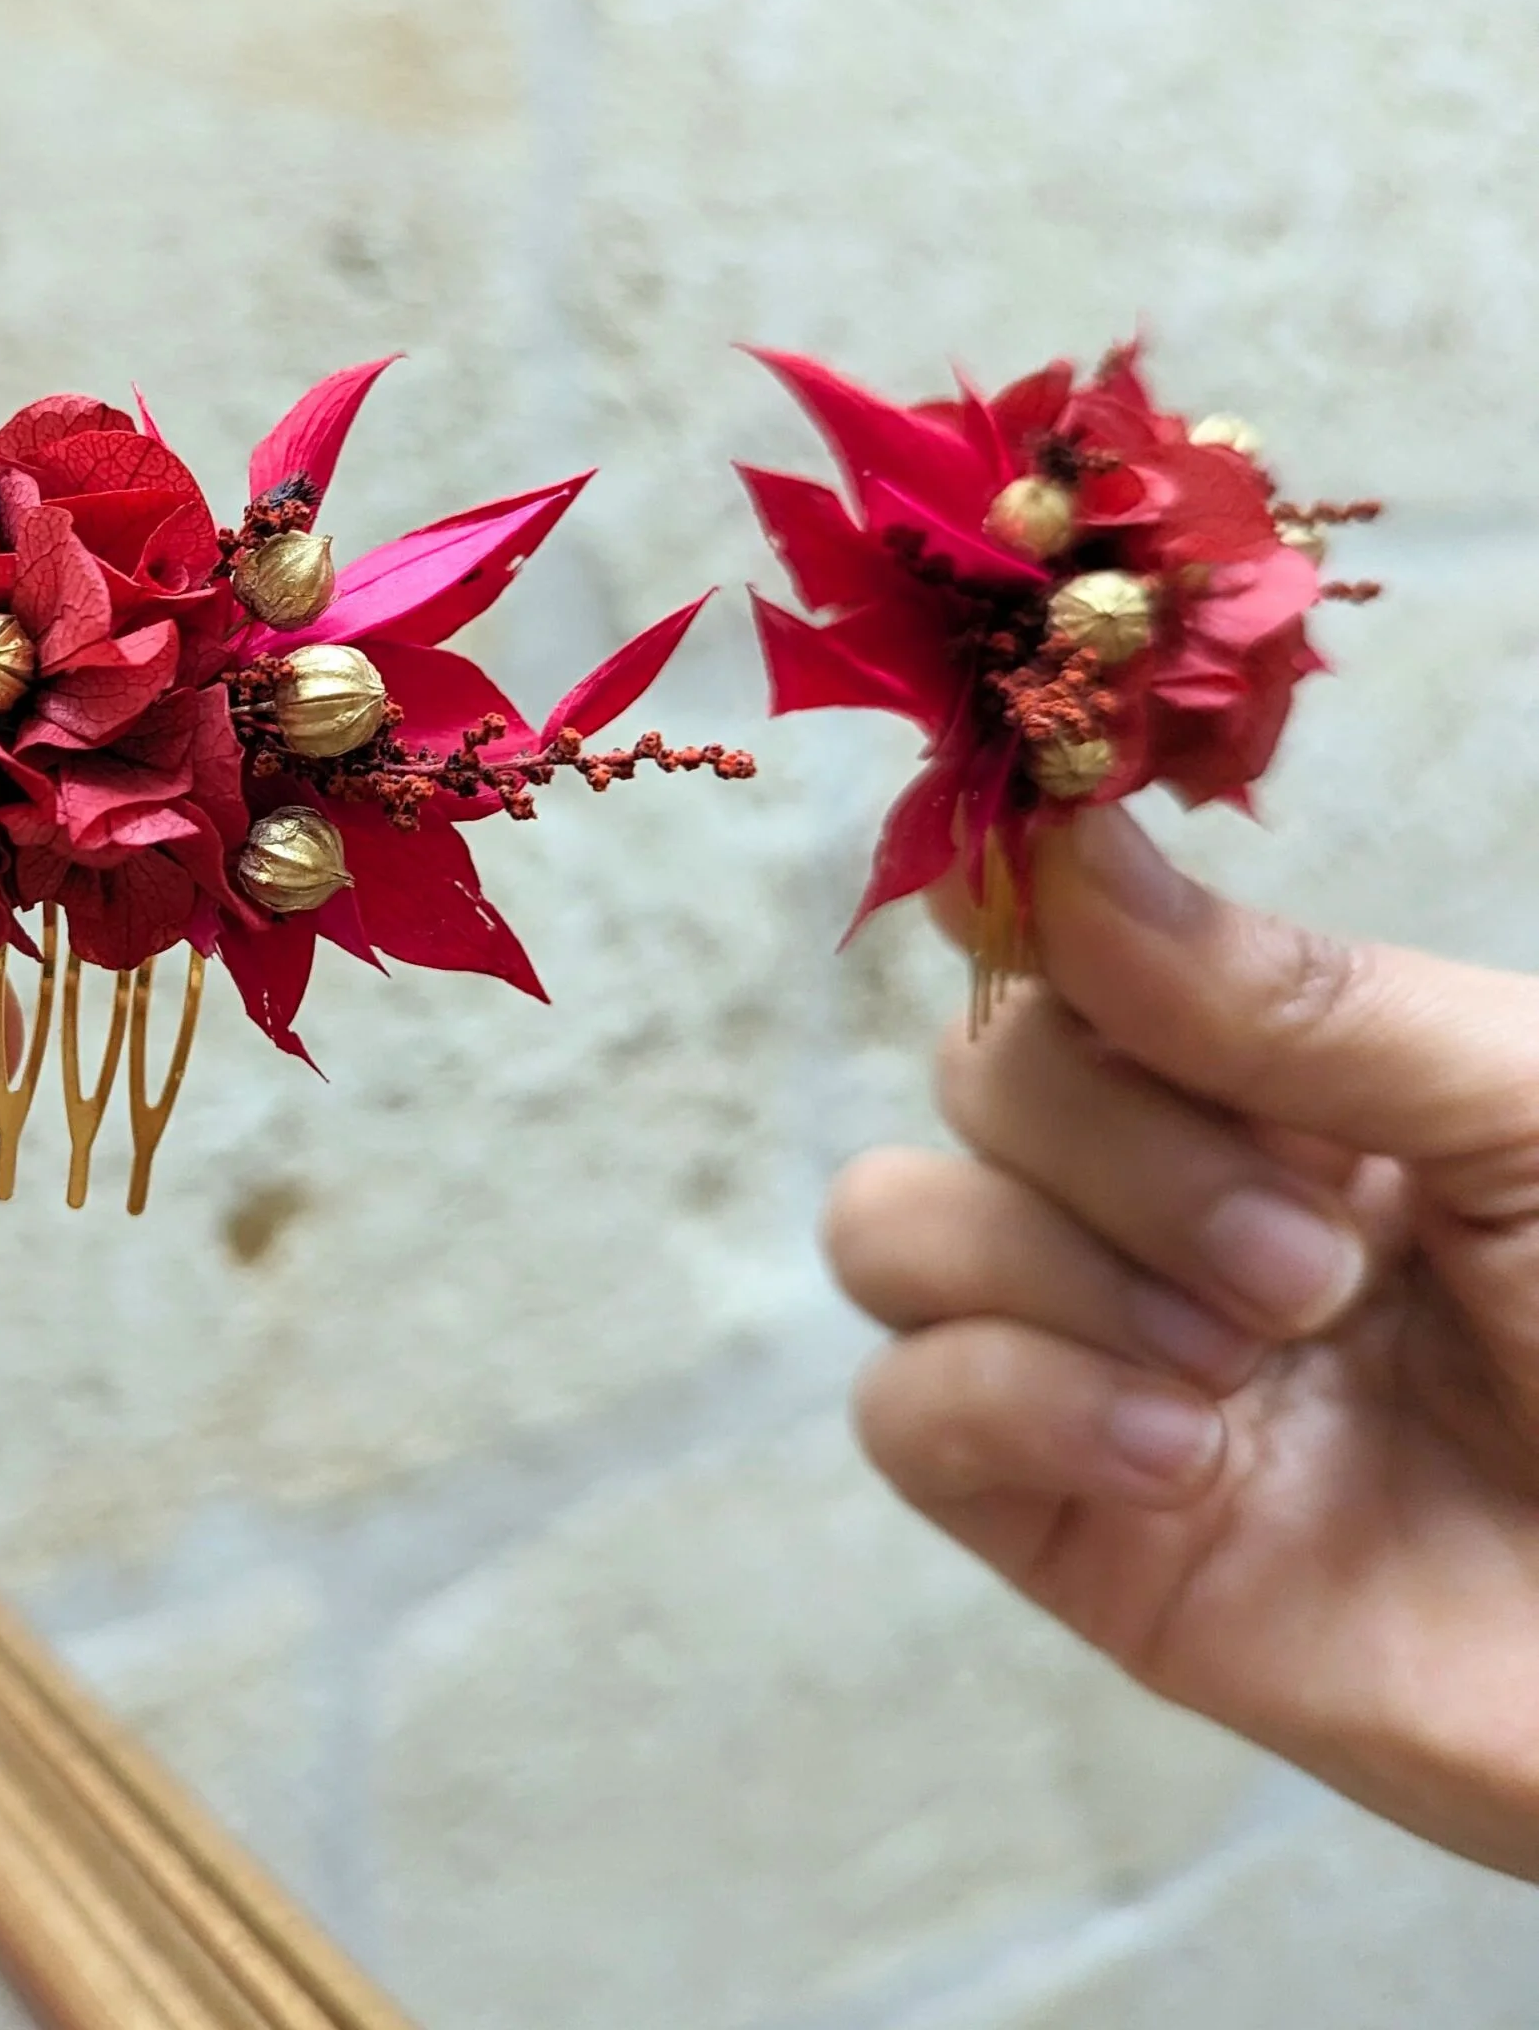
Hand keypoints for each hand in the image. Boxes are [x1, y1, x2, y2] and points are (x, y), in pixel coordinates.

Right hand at [825, 807, 1538, 1879]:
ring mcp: (1107, 1363)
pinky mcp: (1071, 1528)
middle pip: (977, 1078)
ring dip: (1051, 1269)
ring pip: (894, 1226)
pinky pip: (904, 1410)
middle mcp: (1168, 1209)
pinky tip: (1180, 1457)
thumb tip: (1059, 840)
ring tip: (1243, 1365)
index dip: (1024, 910)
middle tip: (1311, 1268)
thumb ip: (1289, 995)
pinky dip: (1012, 1400)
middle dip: (1115, 1149)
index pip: (1067, 954)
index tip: (1020, 881)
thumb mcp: (1523, 1118)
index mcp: (1283, 1090)